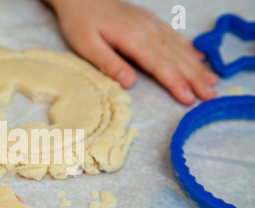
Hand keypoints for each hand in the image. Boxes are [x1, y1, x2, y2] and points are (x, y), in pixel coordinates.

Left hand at [46, 0, 218, 104]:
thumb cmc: (80, 22)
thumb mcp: (87, 45)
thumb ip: (109, 63)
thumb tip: (130, 83)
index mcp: (132, 38)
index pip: (159, 65)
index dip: (175, 83)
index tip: (189, 99)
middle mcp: (147, 29)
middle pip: (175, 58)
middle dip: (194, 78)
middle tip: (211, 95)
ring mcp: (151, 24)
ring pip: (179, 47)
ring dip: (197, 66)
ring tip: (213, 80)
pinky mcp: (149, 21)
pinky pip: (174, 36)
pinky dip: (189, 48)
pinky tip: (200, 58)